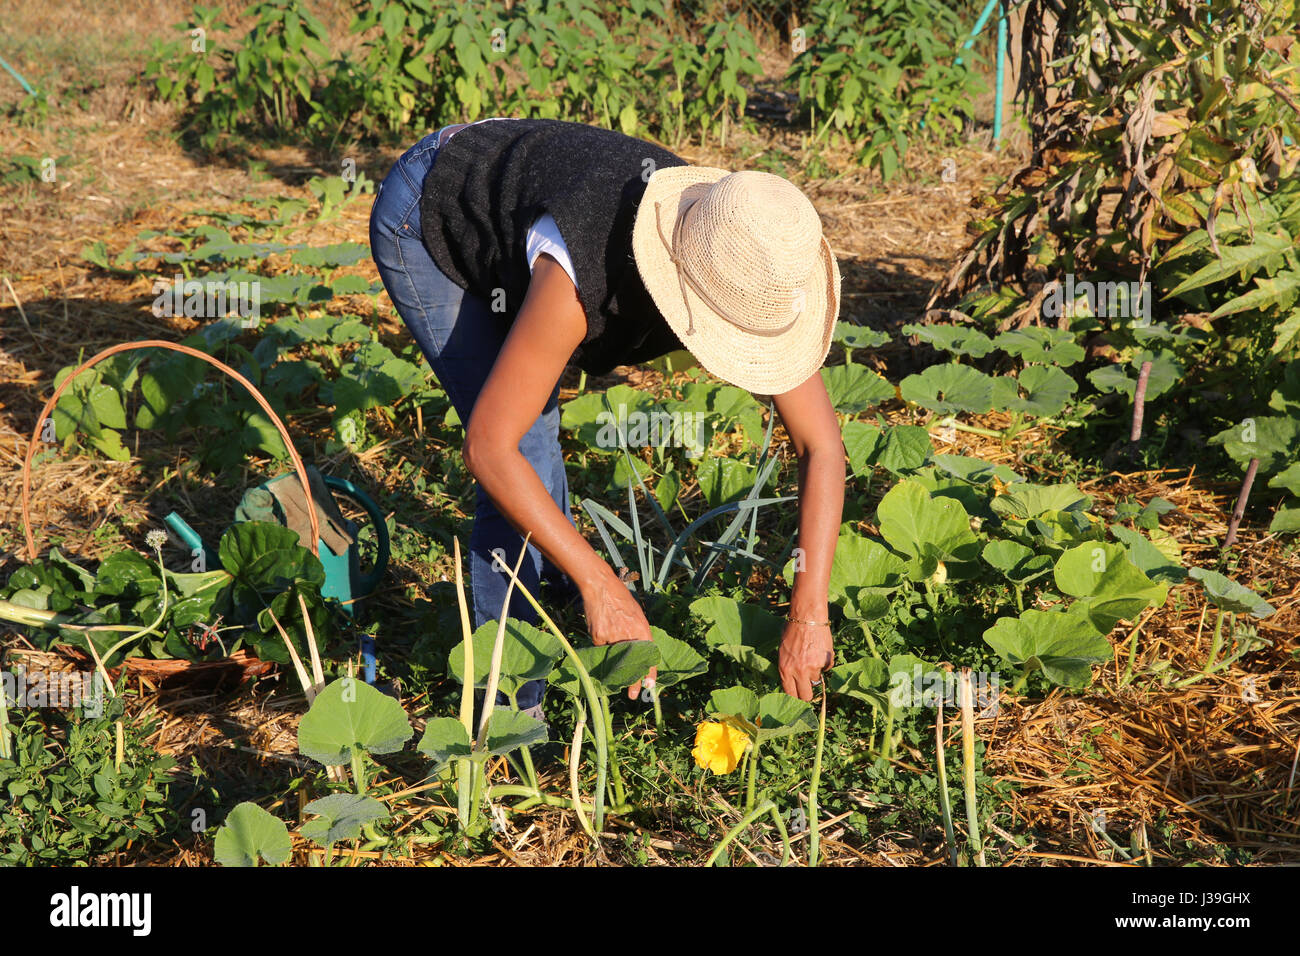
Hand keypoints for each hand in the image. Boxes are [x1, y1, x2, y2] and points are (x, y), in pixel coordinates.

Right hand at [581, 570, 657, 699]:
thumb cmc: (621, 599)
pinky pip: (602, 649)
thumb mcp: (637, 615)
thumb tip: (639, 652)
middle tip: (632, 695)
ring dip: (615, 665)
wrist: (601, 587)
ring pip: (615, 658)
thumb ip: (638, 633)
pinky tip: (602, 634)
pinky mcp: (599, 637)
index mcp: (642, 629)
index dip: (650, 673)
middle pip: (632, 664)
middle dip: (632, 681)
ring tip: (615, 671)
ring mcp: (613, 637)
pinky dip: (602, 647)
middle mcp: (629, 635)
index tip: (650, 686)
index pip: (649, 656)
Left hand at [778, 621, 833, 700]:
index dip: (795, 696)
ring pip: (817, 680)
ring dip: (815, 673)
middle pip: (806, 696)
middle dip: (807, 693)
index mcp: (785, 670)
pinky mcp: (826, 661)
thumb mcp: (782, 651)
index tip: (798, 695)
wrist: (807, 616)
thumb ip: (787, 668)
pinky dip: (824, 662)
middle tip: (808, 687)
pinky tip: (819, 649)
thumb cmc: (792, 630)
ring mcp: (814, 668)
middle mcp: (799, 672)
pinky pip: (826, 668)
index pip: (790, 694)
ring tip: (812, 656)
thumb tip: (792, 682)